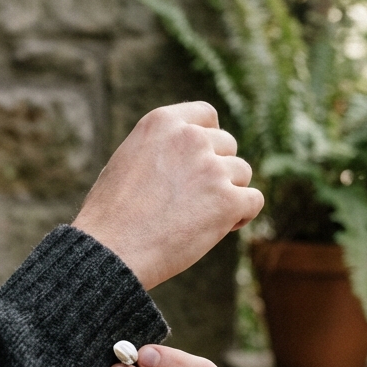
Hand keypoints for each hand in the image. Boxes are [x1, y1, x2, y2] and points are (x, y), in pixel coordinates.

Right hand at [71, 102, 262, 289]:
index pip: (206, 116)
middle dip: (218, 170)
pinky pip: (254, 201)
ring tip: (198, 218)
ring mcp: (211, 168)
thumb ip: (162, 149)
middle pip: (228, 146)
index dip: (209, 139)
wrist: (112, 251)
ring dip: (228, 194)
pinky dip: (242, 215)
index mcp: (163, 122)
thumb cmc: (111, 215)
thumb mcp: (128, 161)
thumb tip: (191, 156)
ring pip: (242, 173)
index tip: (201, 161)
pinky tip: (219, 229)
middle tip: (193, 201)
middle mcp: (190, 137)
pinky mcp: (227, 200)